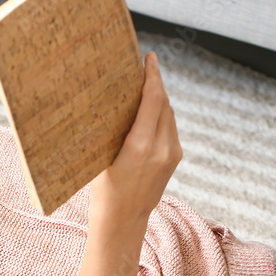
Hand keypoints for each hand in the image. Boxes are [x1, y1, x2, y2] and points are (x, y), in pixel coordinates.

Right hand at [90, 51, 181, 228]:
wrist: (123, 218)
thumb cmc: (103, 188)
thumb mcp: (100, 156)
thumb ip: (112, 130)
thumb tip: (110, 101)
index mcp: (140, 146)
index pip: (153, 100)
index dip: (152, 76)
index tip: (149, 58)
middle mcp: (161, 148)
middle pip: (164, 103)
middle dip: (155, 82)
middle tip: (145, 64)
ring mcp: (171, 153)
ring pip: (169, 114)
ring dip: (159, 97)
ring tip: (145, 83)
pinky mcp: (175, 157)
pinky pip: (170, 126)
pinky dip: (161, 113)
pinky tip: (150, 108)